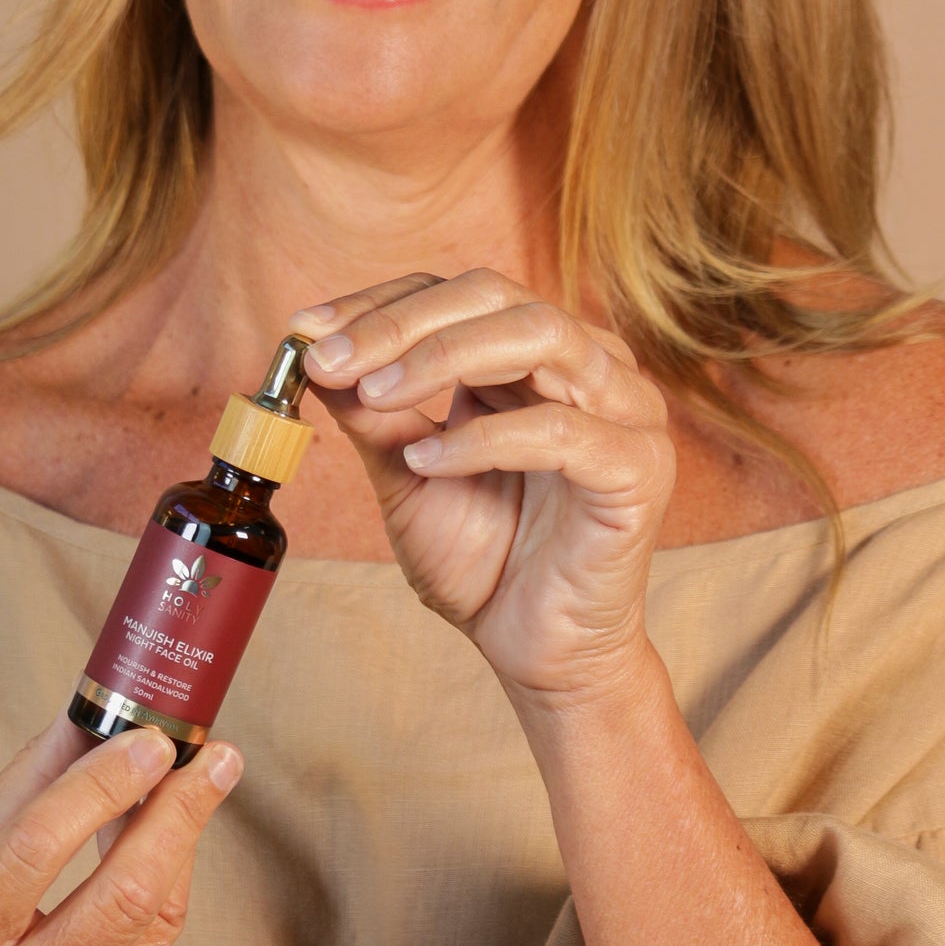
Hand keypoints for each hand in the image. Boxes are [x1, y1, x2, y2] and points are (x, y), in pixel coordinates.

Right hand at [0, 716, 239, 945]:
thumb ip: (17, 796)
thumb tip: (90, 719)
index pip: (33, 851)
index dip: (101, 789)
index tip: (151, 740)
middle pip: (122, 896)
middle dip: (178, 814)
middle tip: (214, 756)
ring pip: (155, 923)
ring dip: (182, 844)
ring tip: (200, 783)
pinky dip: (156, 901)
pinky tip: (150, 868)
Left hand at [292, 271, 675, 703]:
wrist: (538, 651)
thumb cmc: (483, 561)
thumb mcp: (405, 475)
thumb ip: (373, 412)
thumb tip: (314, 349)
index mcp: (535, 356)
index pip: (457, 294)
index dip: (380, 304)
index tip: (306, 330)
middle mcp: (587, 365)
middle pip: (496, 295)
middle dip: (402, 323)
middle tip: (330, 358)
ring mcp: (623, 409)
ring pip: (538, 335)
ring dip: (442, 357)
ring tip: (375, 393)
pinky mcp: (637, 466)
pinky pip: (560, 429)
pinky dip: (484, 438)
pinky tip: (427, 461)